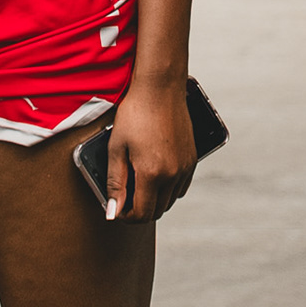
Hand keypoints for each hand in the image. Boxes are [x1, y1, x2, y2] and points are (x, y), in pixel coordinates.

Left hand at [105, 79, 194, 222]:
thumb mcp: (116, 147)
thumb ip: (115, 182)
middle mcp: (174, 175)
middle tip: (122, 197)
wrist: (160, 90)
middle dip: (139, 210)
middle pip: (158, 210)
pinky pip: (181, 187)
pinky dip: (167, 189)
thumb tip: (112, 211)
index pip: (142, 213)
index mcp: (152, 173)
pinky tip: (153, 175)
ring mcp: (186, 168)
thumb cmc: (134, 115)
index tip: (115, 209)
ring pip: (170, 200)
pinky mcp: (192, 160)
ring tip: (135, 184)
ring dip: (153, 200)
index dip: (126, 216)